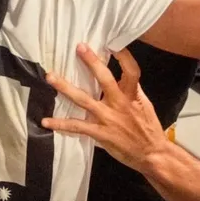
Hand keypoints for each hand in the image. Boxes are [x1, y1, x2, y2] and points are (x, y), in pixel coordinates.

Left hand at [42, 44, 168, 174]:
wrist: (153, 155)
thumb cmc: (148, 129)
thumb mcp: (144, 105)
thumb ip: (132, 90)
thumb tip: (122, 73)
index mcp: (132, 96)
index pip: (131, 71)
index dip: (124, 57)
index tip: (113, 44)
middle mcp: (120, 104)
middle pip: (105, 79)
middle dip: (92, 62)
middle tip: (79, 47)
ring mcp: (109, 118)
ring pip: (84, 100)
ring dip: (65, 88)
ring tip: (50, 77)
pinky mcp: (101, 133)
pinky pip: (77, 126)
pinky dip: (60, 124)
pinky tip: (46, 121)